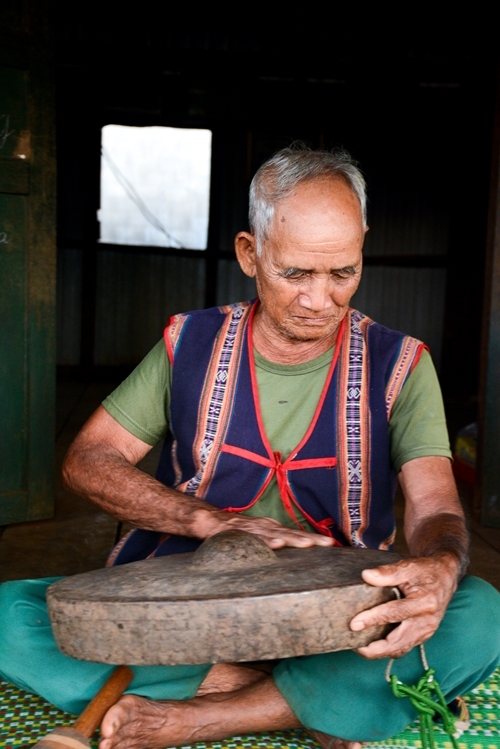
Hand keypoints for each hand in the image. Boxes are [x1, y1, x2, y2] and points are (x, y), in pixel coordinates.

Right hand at [208, 513, 334, 549]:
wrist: (210, 521)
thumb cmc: (237, 532)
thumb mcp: (258, 537)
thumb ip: (273, 544)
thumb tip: (290, 555)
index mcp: (272, 528)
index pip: (297, 534)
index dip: (314, 538)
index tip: (333, 545)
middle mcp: (267, 527)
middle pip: (292, 533)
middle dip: (311, 539)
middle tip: (329, 544)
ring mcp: (254, 529)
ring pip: (277, 534)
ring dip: (293, 539)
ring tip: (308, 545)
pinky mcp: (241, 533)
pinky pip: (255, 538)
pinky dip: (266, 541)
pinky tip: (277, 545)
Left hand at [349, 553, 459, 658]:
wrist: (445, 576)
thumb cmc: (426, 570)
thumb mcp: (408, 567)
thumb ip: (387, 572)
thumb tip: (366, 575)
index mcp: (424, 603)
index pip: (394, 615)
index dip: (373, 620)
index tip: (354, 624)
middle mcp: (426, 621)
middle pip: (398, 643)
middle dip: (375, 649)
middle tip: (354, 645)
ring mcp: (426, 631)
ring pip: (401, 649)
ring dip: (380, 652)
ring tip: (360, 647)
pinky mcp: (424, 635)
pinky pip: (405, 647)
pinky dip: (389, 648)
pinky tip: (374, 643)